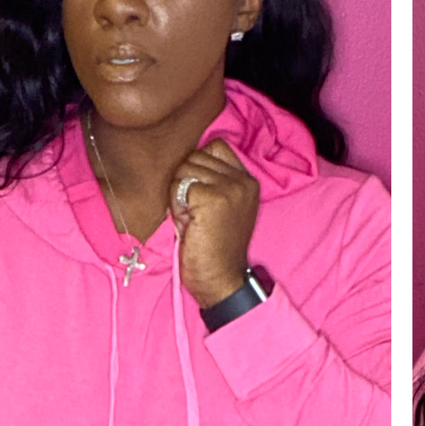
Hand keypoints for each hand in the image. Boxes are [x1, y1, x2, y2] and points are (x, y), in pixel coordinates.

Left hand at [169, 138, 260, 307]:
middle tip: (195, 211)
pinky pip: (178, 186)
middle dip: (186, 181)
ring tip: (192, 218)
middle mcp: (243, 181)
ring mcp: (229, 188)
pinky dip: (176, 205)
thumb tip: (188, 158)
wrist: (221, 279)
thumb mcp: (225, 207)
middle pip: (195, 155)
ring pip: (184, 169)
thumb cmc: (216, 247)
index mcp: (248, 181)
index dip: (199, 165)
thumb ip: (216, 181)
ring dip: (179, 194)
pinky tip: (188, 224)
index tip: (199, 193)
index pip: (215, 146)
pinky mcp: (212, 198)